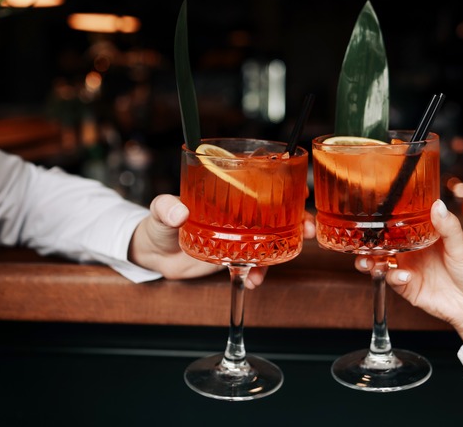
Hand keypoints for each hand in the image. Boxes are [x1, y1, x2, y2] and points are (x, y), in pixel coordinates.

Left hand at [129, 194, 316, 287]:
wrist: (154, 255)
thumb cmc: (158, 223)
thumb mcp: (160, 211)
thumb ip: (166, 208)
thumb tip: (178, 212)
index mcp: (226, 192)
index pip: (261, 182)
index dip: (286, 185)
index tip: (301, 192)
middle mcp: (239, 212)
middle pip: (277, 211)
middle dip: (298, 219)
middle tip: (308, 229)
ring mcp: (240, 235)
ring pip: (272, 238)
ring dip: (286, 247)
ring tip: (287, 258)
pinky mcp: (235, 256)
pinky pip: (255, 263)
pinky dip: (259, 273)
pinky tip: (253, 280)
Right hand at [354, 199, 462, 353]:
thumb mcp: (462, 247)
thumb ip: (448, 227)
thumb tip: (438, 205)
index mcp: (423, 237)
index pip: (398, 225)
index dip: (384, 221)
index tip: (372, 215)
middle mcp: (412, 252)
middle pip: (383, 244)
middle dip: (368, 243)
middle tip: (361, 242)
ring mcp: (409, 270)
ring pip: (380, 263)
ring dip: (370, 261)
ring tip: (369, 261)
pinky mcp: (408, 289)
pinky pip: (393, 281)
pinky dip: (393, 277)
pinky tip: (404, 275)